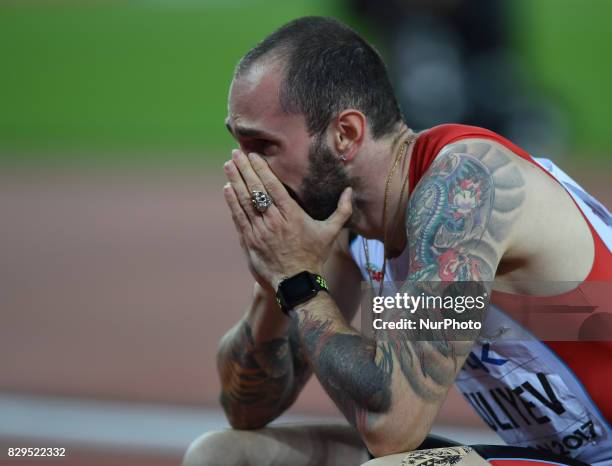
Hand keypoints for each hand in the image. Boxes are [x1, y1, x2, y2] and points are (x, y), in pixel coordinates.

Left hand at [223, 149, 351, 290]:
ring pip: (244, 202)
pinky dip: (232, 203)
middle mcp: (274, 221)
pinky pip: (239, 218)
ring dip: (235, 182)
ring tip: (228, 165)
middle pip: (256, 190)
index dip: (261, 169)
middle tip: (235, 153)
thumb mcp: (330, 233)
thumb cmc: (314, 256)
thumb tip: (351, 191)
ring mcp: (260, 231)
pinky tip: (227, 189)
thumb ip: (342, 210)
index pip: (273, 187)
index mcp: (292, 215)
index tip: (253, 155)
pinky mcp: (251, 241)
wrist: (296, 283)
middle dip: (244, 170)